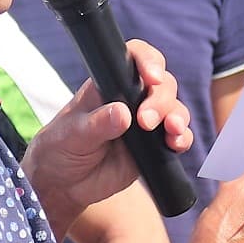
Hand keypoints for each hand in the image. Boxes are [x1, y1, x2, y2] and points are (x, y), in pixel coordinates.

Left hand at [20, 39, 192, 232]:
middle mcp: (132, 98)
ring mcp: (146, 123)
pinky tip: (176, 145)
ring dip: (177, 117)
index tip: (151, 76)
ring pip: (174, 109)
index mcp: (109, 85)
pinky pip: (177, 137)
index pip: (135, 59)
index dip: (148, 61)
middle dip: (160, 100)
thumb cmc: (61, 148)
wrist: (64, 184)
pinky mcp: (154, 147)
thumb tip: (122, 113)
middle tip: (146, 121)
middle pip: (161, 85)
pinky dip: (182, 138)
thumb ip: (96, 124)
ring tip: (170, 131)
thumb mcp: (72, 134)